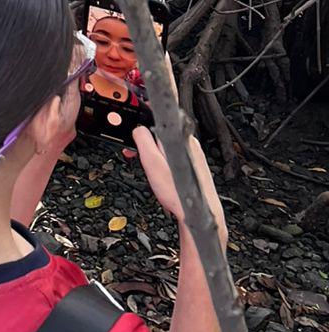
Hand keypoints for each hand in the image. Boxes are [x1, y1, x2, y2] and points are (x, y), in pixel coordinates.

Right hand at [133, 127, 226, 245]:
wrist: (197, 213)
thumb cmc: (178, 192)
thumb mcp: (151, 162)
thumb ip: (142, 139)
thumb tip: (138, 128)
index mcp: (178, 136)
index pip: (155, 118)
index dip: (140, 123)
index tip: (133, 130)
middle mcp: (189, 141)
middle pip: (160, 132)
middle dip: (145, 143)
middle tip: (135, 155)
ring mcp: (194, 152)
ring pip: (167, 145)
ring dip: (155, 153)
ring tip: (151, 169)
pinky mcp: (195, 163)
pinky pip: (175, 155)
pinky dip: (165, 161)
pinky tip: (164, 175)